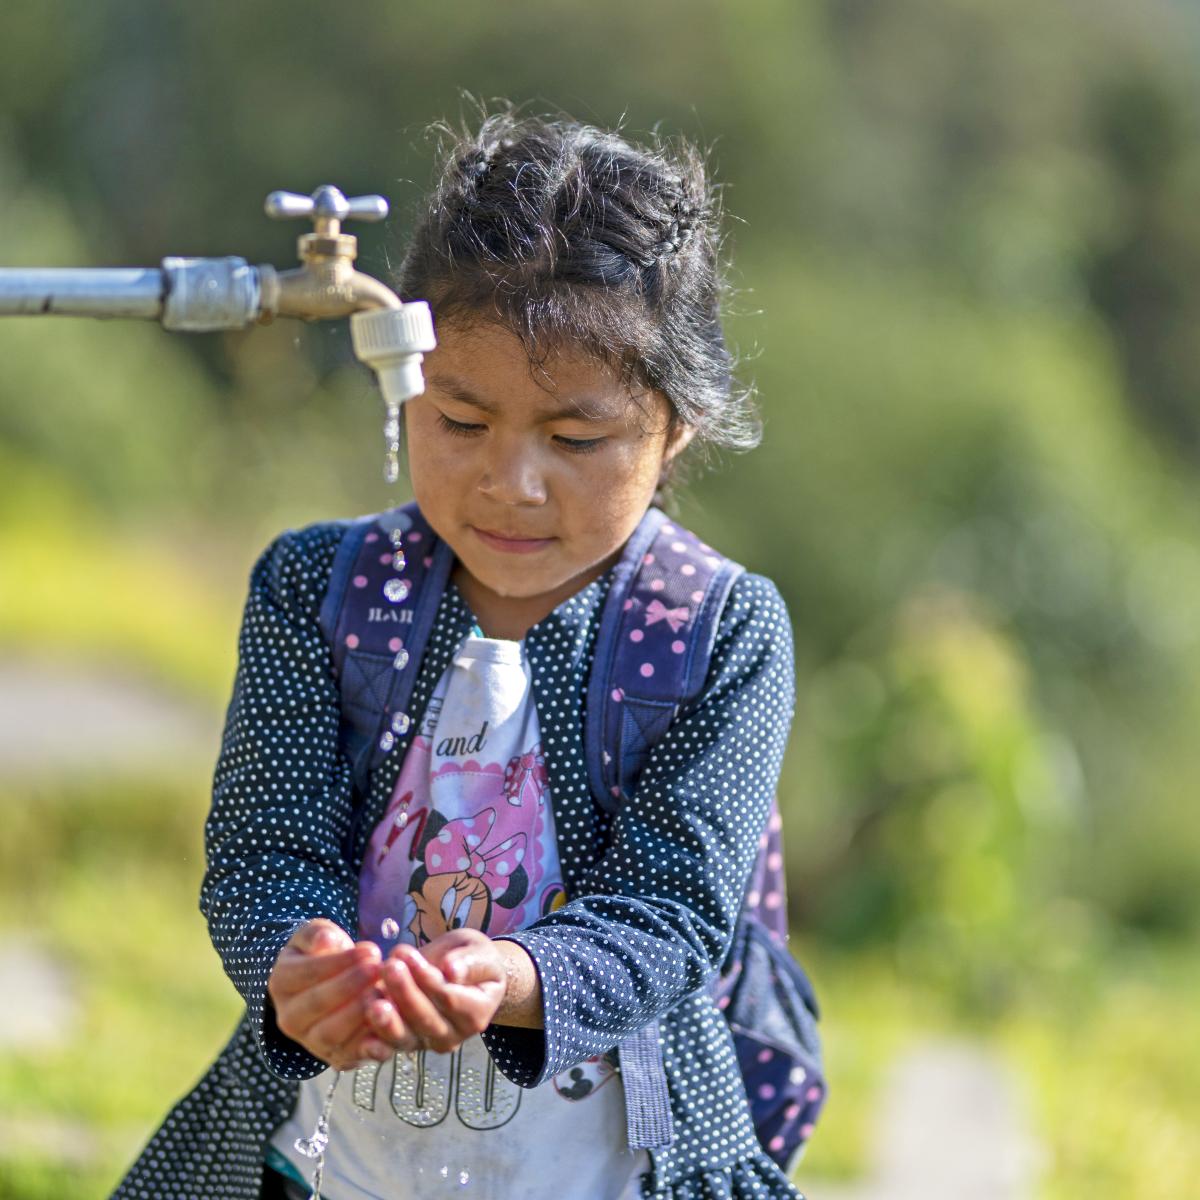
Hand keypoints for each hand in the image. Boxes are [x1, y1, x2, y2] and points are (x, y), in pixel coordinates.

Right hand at [267, 919, 393, 1069]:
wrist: (329, 985)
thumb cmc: (323, 953)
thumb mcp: (314, 934)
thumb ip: (317, 934)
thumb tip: (326, 940)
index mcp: (281, 983)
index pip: (306, 973)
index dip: (339, 962)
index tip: (370, 950)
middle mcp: (290, 1018)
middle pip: (317, 1004)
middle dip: (351, 985)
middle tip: (379, 968)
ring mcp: (311, 1041)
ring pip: (331, 1034)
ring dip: (360, 1013)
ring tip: (383, 991)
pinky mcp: (335, 1058)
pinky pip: (351, 1055)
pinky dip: (370, 1044)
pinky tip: (389, 1021)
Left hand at [366, 929, 506, 1054]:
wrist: (463, 974)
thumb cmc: (473, 960)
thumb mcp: (479, 952)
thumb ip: (470, 962)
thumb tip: (452, 971)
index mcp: (476, 1012)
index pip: (450, 999)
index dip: (427, 980)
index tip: (408, 956)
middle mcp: (454, 1034)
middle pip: (425, 1019)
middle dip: (404, 992)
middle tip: (388, 966)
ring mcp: (428, 1042)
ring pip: (405, 1037)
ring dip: (386, 1019)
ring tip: (370, 996)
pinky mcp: (407, 1042)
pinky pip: (389, 1046)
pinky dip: (375, 1041)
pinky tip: (363, 1034)